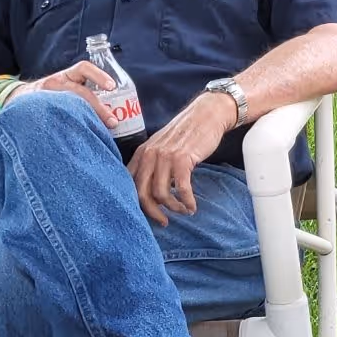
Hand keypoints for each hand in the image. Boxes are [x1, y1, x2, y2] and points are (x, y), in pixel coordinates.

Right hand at [24, 60, 132, 130]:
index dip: (99, 76)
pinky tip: (76, 138)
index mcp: (66, 75)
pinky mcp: (38, 111)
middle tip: (113, 121)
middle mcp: (55, 83)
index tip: (112, 86)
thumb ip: (84, 93)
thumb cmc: (52, 94)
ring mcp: (46, 97)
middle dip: (98, 107)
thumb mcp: (65, 86)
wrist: (20, 98)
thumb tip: (114, 115)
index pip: (83, 68)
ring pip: (68, 106)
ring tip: (97, 133)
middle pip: (79, 92)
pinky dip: (67, 127)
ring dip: (86, 118)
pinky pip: (54, 119)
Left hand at [129, 89, 237, 223]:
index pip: (130, 184)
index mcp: (141, 153)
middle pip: (141, 193)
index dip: (137, 204)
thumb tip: (151, 191)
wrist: (207, 114)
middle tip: (164, 222)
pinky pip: (182, 188)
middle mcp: (149, 155)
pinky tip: (192, 206)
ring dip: (173, 208)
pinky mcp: (183, 159)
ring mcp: (165, 157)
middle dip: (153, 212)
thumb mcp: (162, 146)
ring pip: (161, 194)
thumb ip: (153, 164)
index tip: (150, 213)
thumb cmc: (187, 133)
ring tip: (183, 211)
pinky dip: (187, 202)